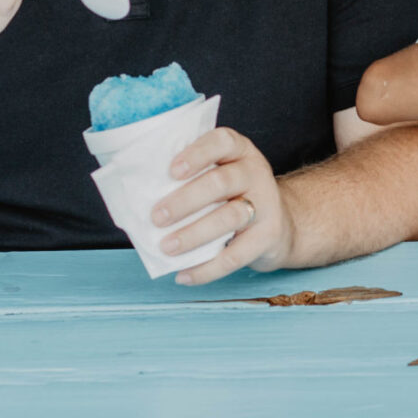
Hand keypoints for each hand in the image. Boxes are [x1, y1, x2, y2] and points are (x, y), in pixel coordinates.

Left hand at [153, 128, 293, 284]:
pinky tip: (184, 275)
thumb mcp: (219, 175)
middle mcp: (255, 172)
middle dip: (185, 201)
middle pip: (221, 182)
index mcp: (238, 151)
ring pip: (230, 217)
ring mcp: (266, 204)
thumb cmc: (232, 197)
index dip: (197, 154)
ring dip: (194, 234)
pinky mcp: (269, 236)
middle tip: (156, 217)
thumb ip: (188, 179)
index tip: (172, 171)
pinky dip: (207, 269)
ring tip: (166, 247)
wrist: (281, 224)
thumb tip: (137, 198)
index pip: (222, 142)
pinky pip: (237, 255)